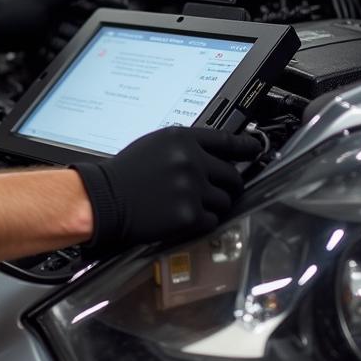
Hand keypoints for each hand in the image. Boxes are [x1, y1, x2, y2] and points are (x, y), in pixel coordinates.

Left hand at [0, 0, 101, 53]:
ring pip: (70, 37)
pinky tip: (73, 59)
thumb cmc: (11, 8)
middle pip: (81, 19)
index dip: (104, 0)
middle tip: (111, 31)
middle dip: (95, 25)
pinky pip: (55, 51)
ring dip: (79, 42)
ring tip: (95, 49)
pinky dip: (62, 54)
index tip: (121, 4)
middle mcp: (53, 13)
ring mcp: (46, 29)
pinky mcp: (38, 44)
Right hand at [72, 127, 260, 255]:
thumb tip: (212, 156)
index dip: (245, 147)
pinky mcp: (190, 214)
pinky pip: (212, 220)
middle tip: (218, 190)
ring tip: (191, 204)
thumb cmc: (124, 173)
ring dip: (214, 205)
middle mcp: (191, 160)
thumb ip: (184, 147)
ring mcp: (192, 188)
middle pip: (232, 175)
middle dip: (228, 185)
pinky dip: (202, 221)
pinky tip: (183, 217)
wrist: (104, 199)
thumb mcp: (154, 145)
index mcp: (181, 139)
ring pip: (225, 200)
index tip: (256, 150)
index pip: (226, 140)